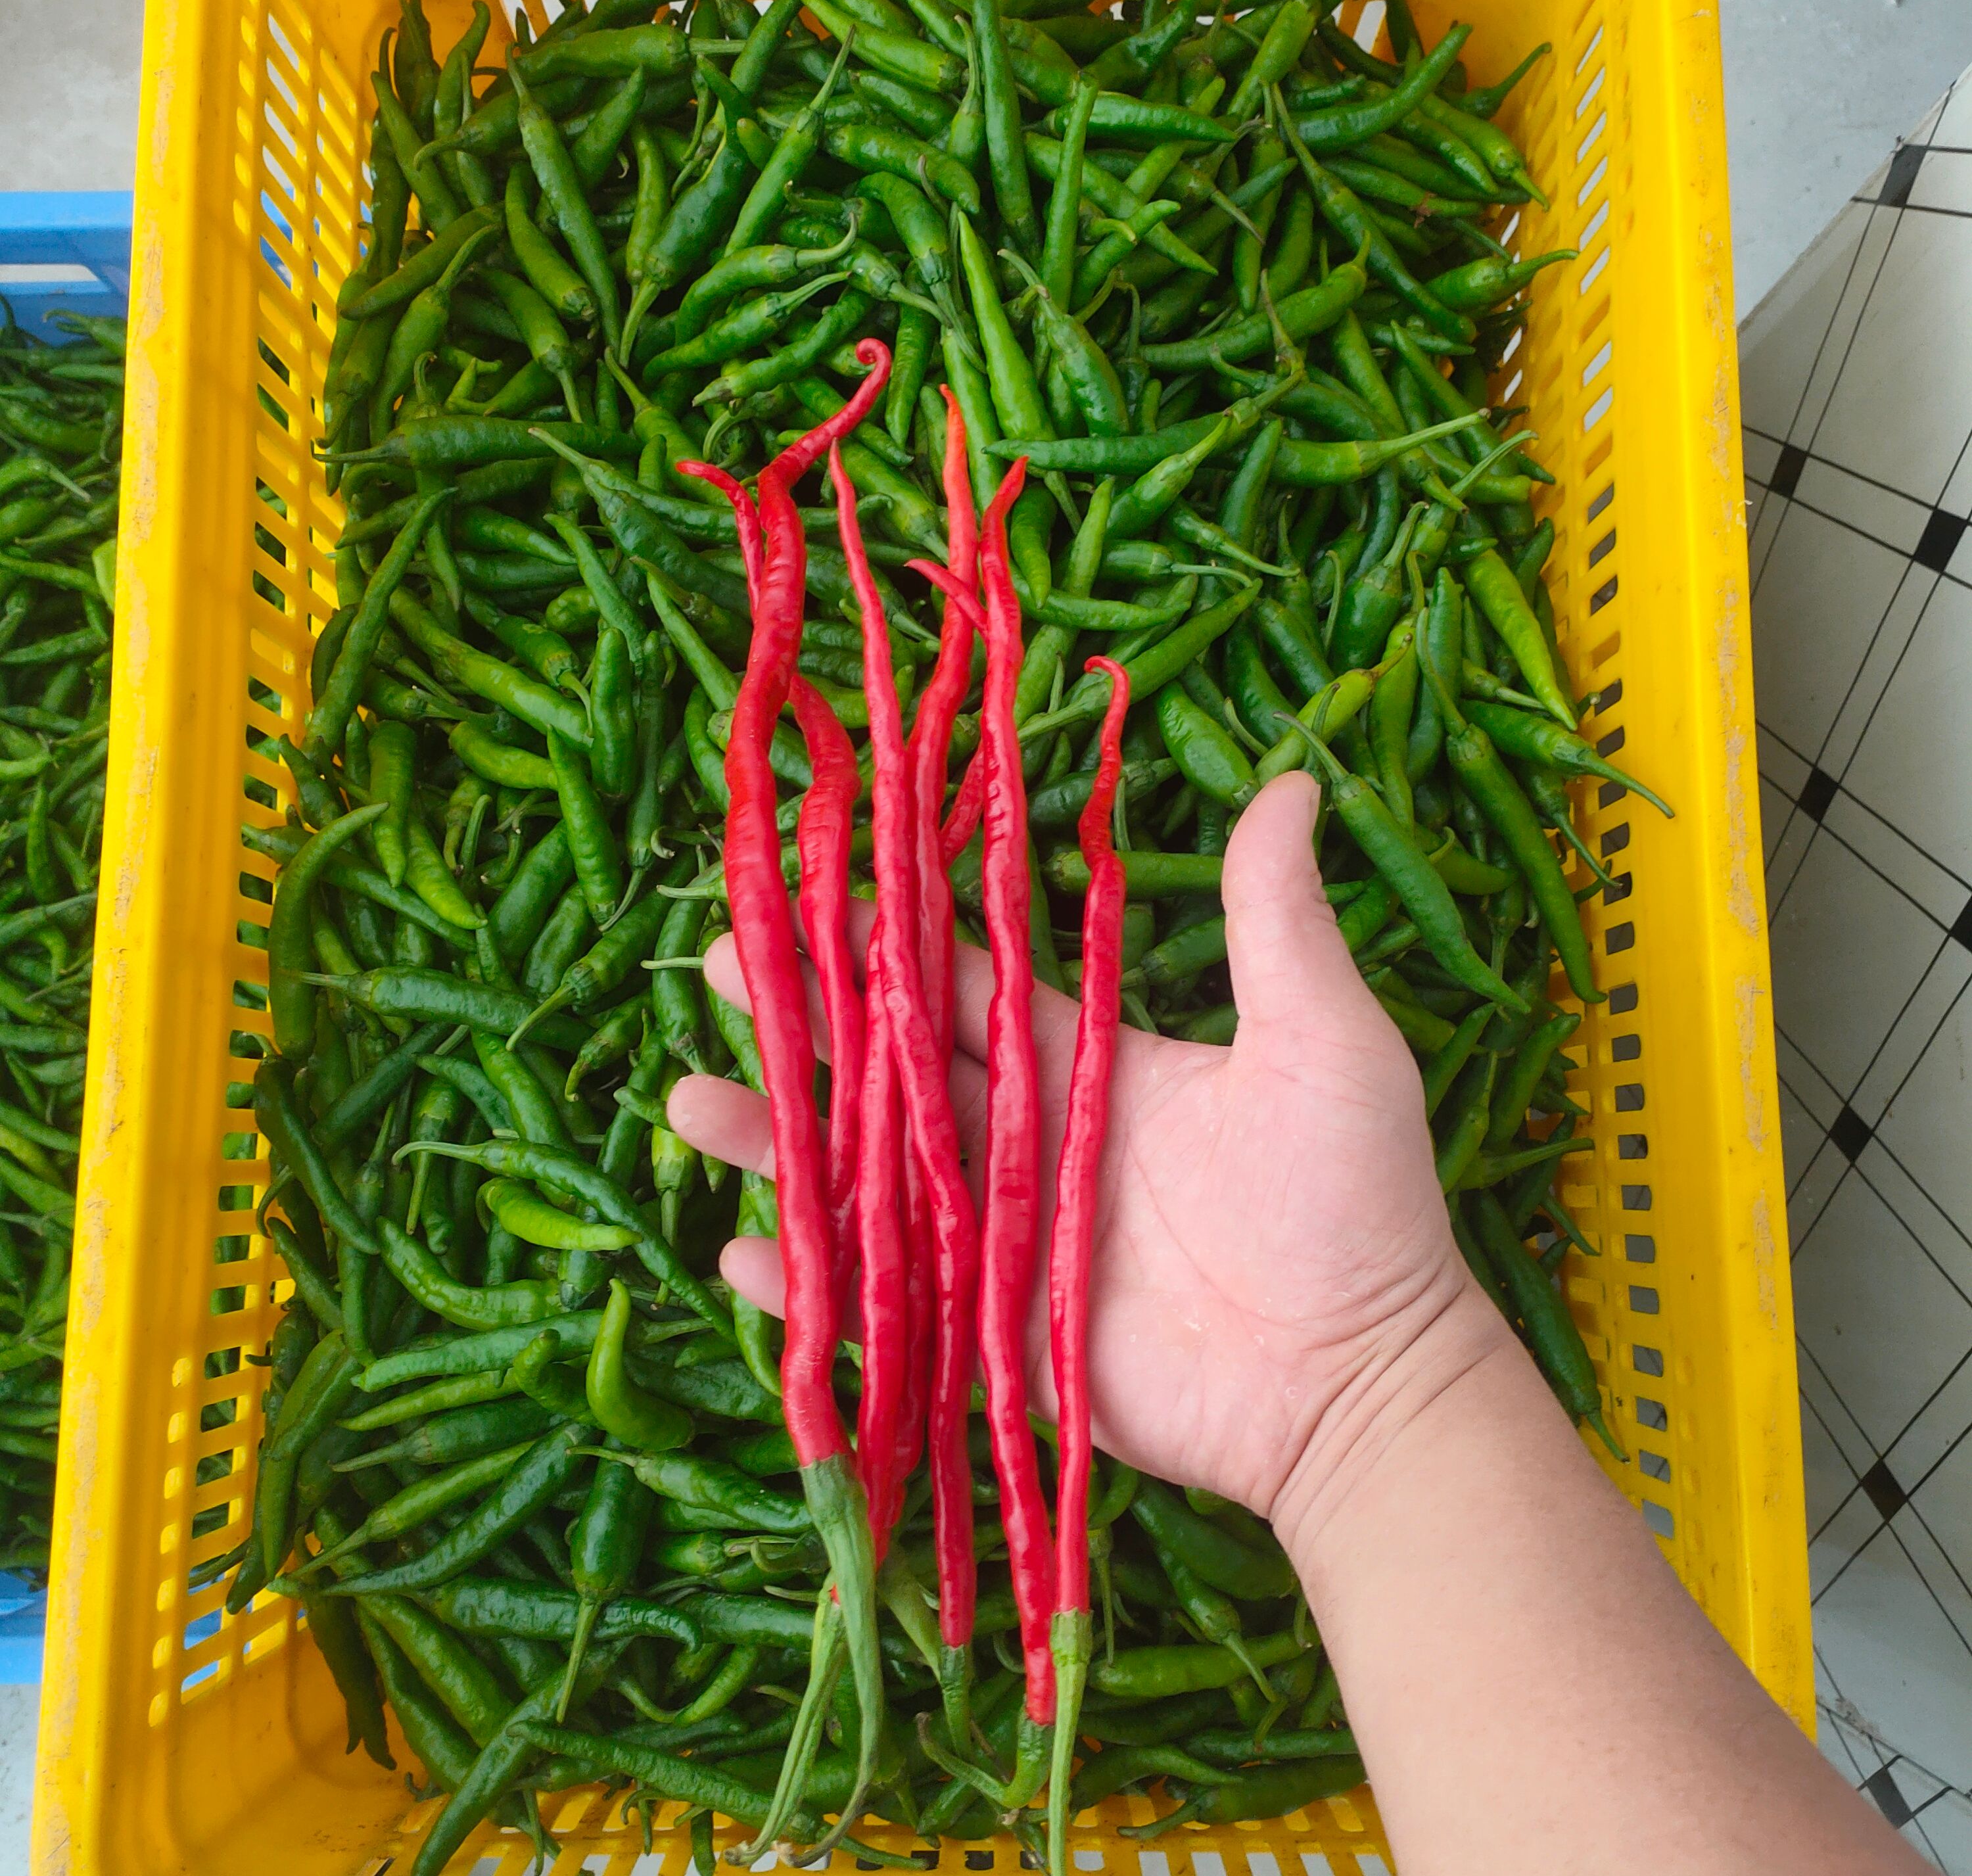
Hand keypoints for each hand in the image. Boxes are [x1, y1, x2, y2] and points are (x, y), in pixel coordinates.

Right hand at [668, 771, 1474, 1524]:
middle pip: (889, 1068)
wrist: (1359, 1379)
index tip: (809, 887)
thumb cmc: (1354, 1202)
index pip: (960, 985)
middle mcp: (1025, 1141)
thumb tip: (1294, 782)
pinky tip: (737, 1253)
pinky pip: (881, 1306)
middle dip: (803, 1017)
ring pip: (865, 1177)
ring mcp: (998, 1241)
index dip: (886, 939)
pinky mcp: (989, 1337)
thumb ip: (1276, 922)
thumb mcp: (1322, 1041)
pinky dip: (809, 1288)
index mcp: (1085, 1063)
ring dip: (779, 1142)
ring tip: (690, 1104)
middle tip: (716, 962)